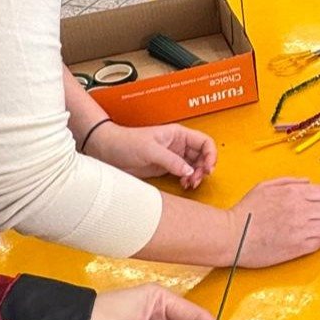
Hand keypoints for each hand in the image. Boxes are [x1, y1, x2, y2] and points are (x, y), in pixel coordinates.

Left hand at [88, 123, 216, 190]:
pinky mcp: (165, 168)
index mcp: (179, 134)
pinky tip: (183, 185)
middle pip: (202, 156)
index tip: (208, 168)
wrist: (108, 151)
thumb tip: (188, 171)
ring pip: (194, 166)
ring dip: (196, 176)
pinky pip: (183, 174)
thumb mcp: (150, 150)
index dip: (210, 154)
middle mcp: (178, 145)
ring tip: (190, 184)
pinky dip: (187, 180)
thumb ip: (171, 161)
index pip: (204, 142)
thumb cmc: (126, 142)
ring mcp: (173, 157)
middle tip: (197, 179)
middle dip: (203, 168)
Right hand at [227, 178, 319, 267]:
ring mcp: (301, 230)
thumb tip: (308, 182)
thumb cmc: (246, 211)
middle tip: (316, 216)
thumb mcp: (266, 186)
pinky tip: (305, 238)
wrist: (232, 236)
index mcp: (294, 193)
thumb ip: (290, 181)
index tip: (319, 202)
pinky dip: (316, 240)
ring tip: (313, 228)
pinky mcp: (297, 248)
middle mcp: (301, 210)